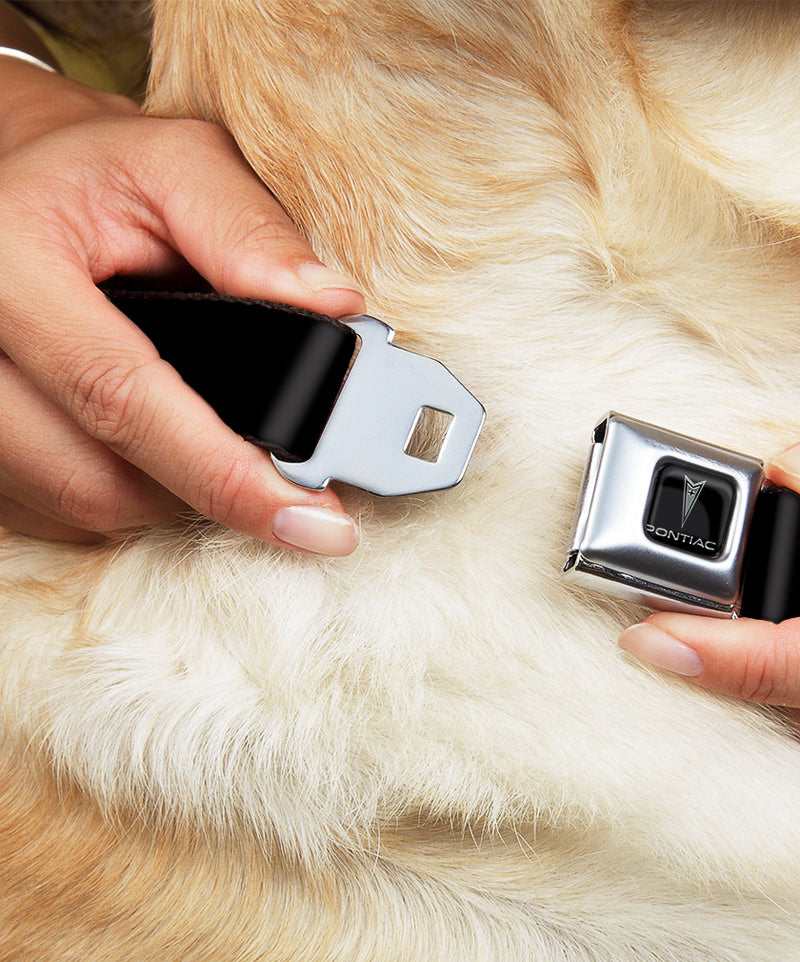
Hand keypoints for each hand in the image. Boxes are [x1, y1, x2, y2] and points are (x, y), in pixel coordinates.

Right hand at [0, 58, 363, 552]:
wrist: (19, 185)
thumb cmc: (100, 175)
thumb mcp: (177, 166)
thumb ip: (250, 230)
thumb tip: (332, 305)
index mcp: (10, 267)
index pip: (122, 398)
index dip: (225, 474)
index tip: (314, 522)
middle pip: (96, 479)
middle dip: (208, 491)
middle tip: (288, 486)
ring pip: (79, 505)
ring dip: (169, 495)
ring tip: (224, 451)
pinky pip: (55, 509)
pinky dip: (127, 495)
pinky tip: (164, 453)